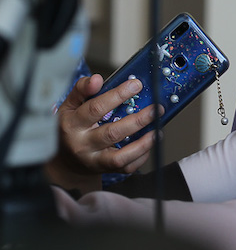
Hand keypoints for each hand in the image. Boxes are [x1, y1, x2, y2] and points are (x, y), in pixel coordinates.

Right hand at [44, 74, 157, 192]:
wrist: (65, 159)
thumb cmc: (71, 126)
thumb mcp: (70, 106)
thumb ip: (82, 90)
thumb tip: (97, 79)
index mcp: (73, 125)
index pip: (96, 108)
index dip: (117, 95)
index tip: (136, 85)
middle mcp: (82, 144)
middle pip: (112, 133)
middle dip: (138, 120)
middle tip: (156, 109)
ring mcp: (93, 160)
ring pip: (120, 156)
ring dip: (143, 143)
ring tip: (157, 130)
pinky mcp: (104, 170)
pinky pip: (125, 167)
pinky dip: (141, 157)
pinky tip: (149, 143)